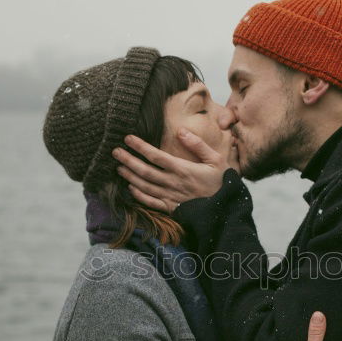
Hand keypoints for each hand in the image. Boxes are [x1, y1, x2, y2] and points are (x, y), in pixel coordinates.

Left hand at [112, 131, 232, 213]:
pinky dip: (139, 195)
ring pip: (145, 186)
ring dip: (130, 176)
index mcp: (183, 169)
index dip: (140, 146)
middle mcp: (173, 183)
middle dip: (128, 160)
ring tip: (118, 167)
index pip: (156, 156)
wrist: (226, 209)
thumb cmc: (222, 182)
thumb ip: (198, 145)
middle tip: (115, 152)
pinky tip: (131, 188)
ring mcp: (171, 197)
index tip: (128, 138)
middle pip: (145, 171)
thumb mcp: (216, 159)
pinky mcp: (172, 208)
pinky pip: (151, 202)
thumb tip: (180, 131)